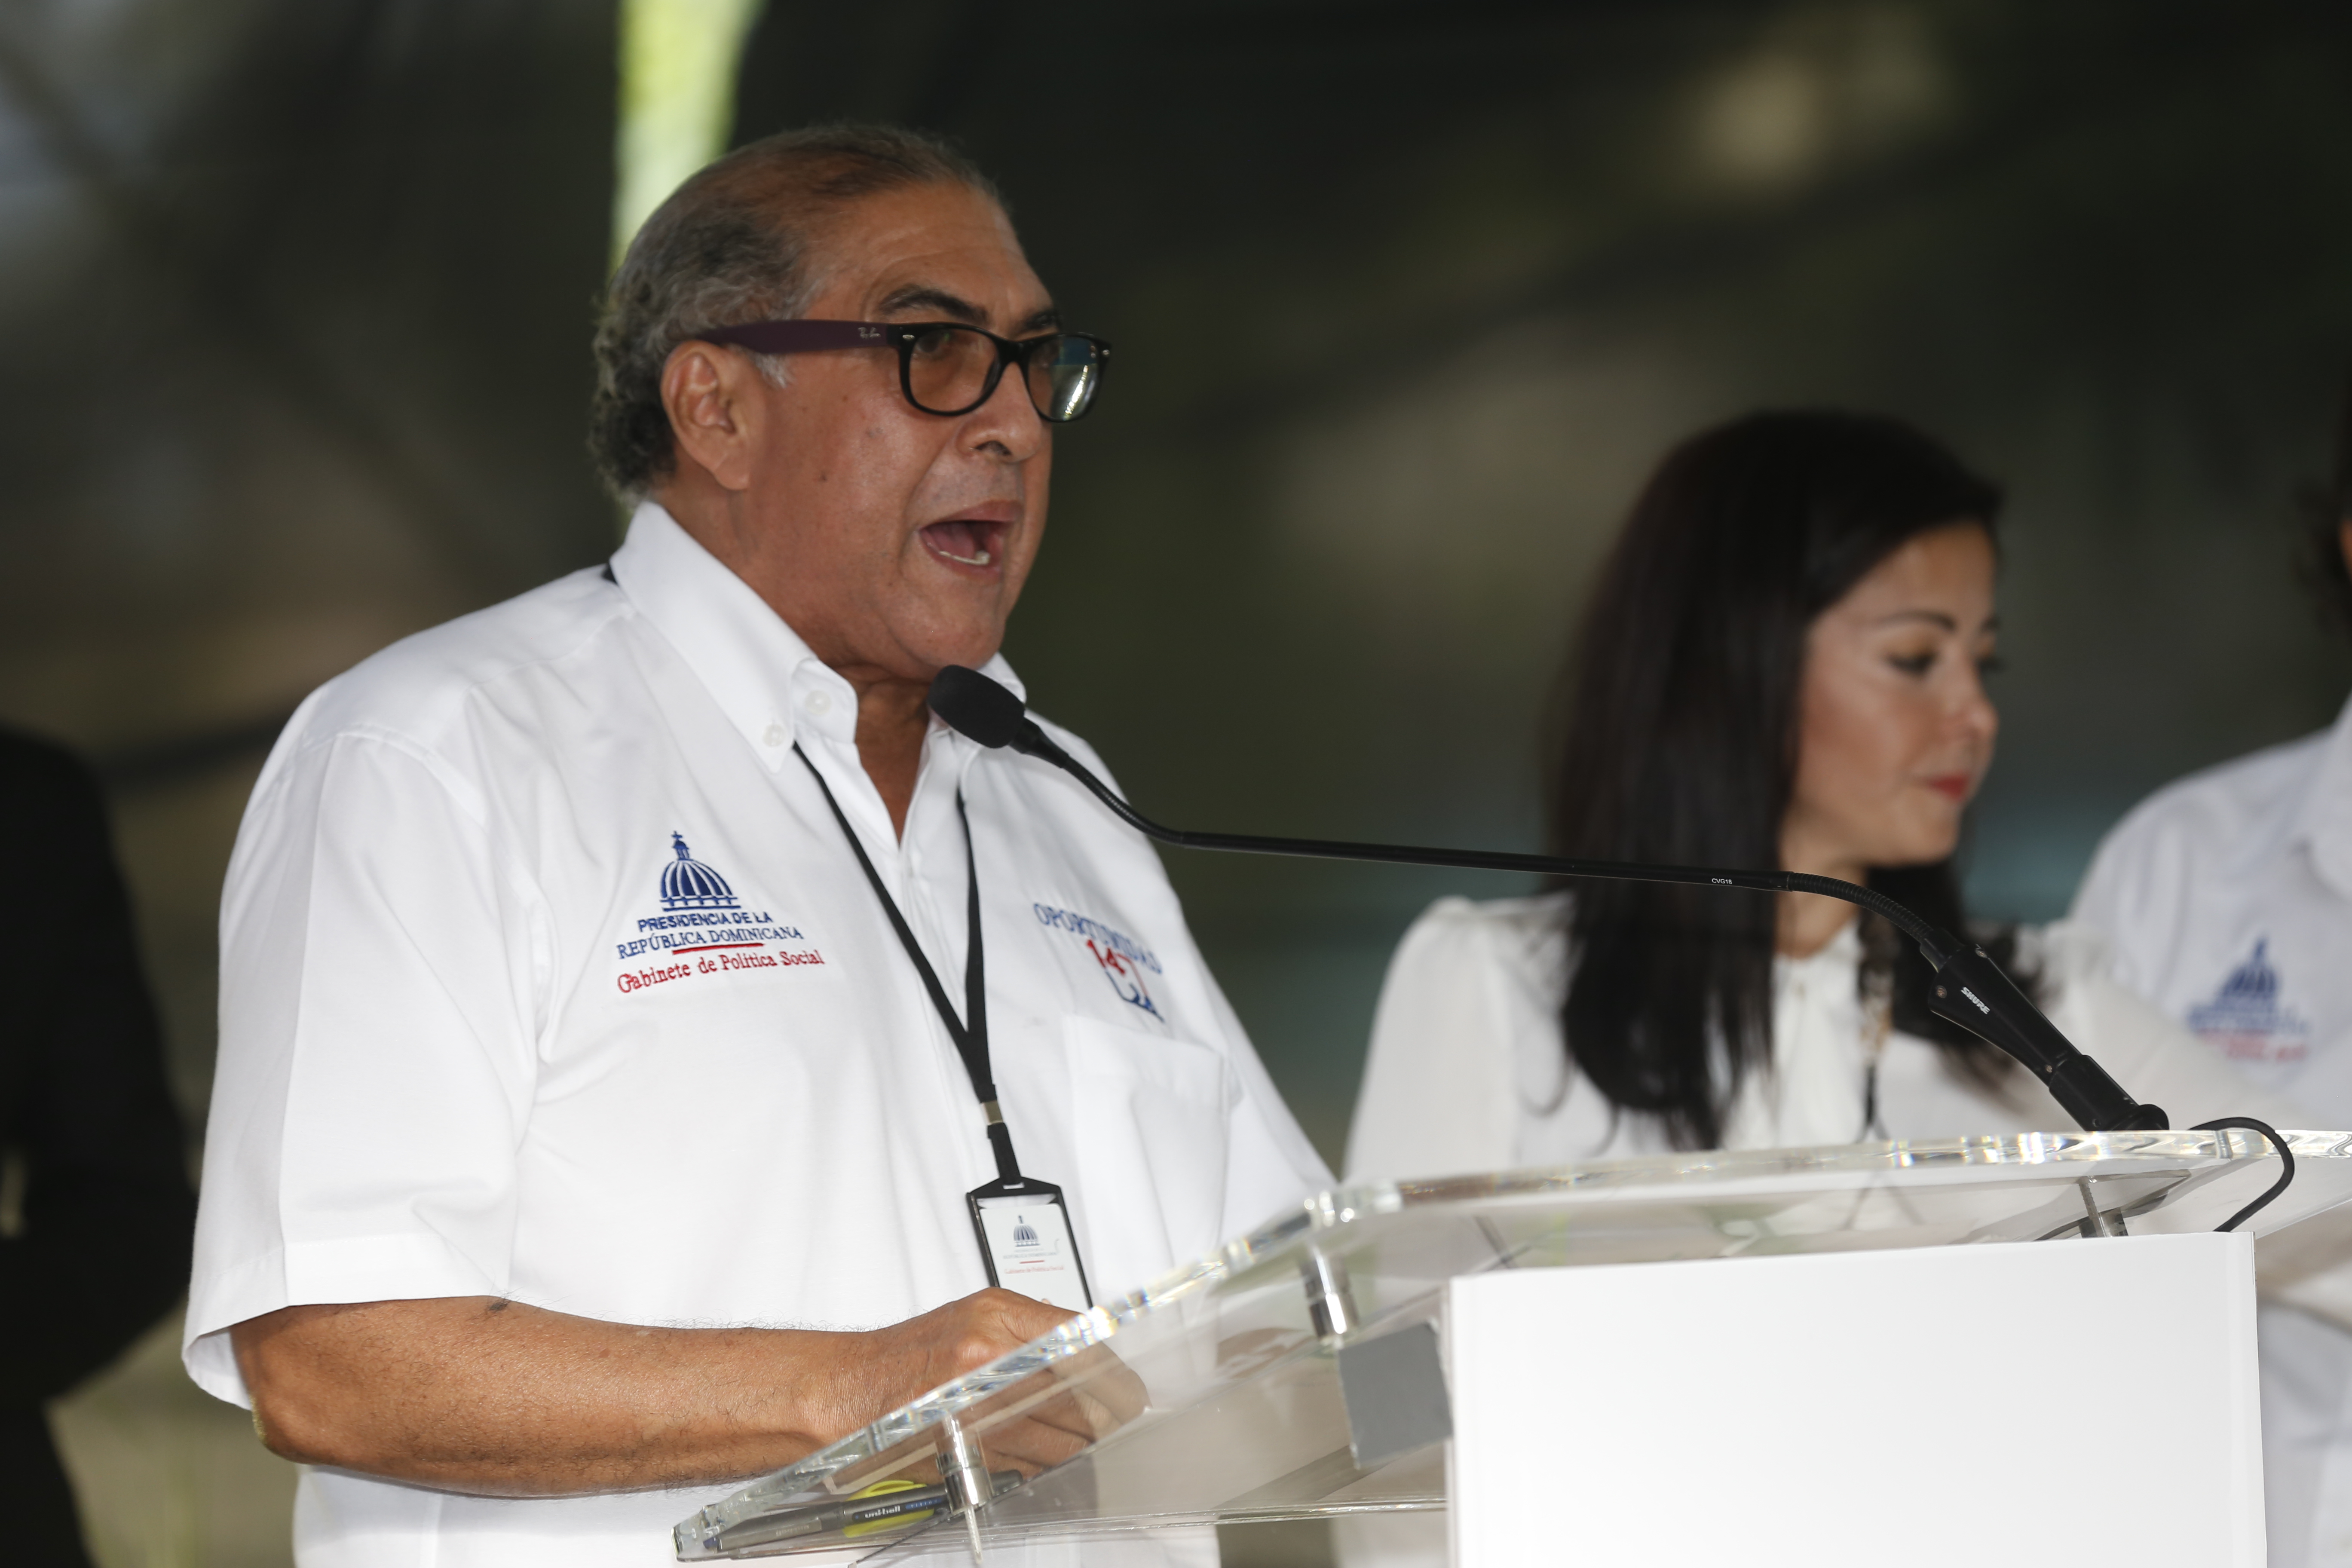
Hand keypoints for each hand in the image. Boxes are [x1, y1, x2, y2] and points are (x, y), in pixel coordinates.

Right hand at [817, 1289, 1145, 1478]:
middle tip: (1113, 1418)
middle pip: (1081, 1398)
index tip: (1132, 1390)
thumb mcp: (976, 1318)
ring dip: (1075, 1444)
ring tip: (1069, 1434)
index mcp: (997, 1316)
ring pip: (1061, 1438)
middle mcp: (988, 1355)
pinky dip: (1040, 1461)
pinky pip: (1030, 1463)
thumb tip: (1093, 1357)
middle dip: (1104, 1415)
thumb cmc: (908, 1355)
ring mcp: (977, 1403)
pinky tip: (1031, 1448)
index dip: (1117, 1376)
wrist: (845, 1389)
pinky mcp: (966, 1445)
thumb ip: (1035, 1331)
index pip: (1085, 1346)